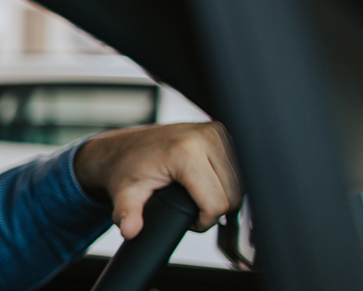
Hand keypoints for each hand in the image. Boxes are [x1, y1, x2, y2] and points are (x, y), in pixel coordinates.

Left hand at [75, 122, 241, 238]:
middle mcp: (205, 137)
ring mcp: (216, 132)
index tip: (188, 221)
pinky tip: (210, 185)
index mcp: (185, 151)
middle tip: (190, 209)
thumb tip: (129, 230)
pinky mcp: (221, 131)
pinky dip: (228, 183)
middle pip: (233, 195)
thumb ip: (127, 214)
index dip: (204, 220)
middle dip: (214, 210)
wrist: (122, 147)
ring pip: (240, 183)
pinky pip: (239, 169)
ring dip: (223, 197)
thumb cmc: (125, 169)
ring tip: (197, 197)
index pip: (216, 203)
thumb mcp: (125, 194)